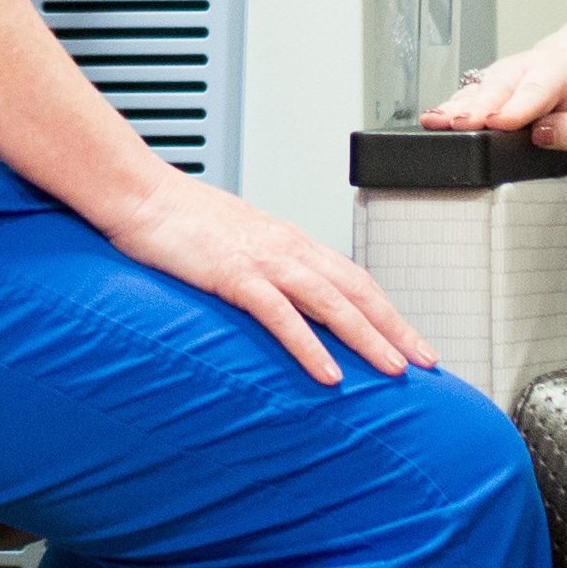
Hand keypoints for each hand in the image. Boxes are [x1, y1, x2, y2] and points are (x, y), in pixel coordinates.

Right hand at [103, 172, 434, 385]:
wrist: (139, 194)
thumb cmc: (179, 220)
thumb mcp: (233, 245)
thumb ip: (261, 270)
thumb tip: (281, 300)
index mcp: (291, 243)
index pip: (354, 279)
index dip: (387, 311)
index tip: (411, 341)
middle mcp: (288, 249)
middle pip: (357, 290)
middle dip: (395, 328)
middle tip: (426, 363)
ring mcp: (264, 260)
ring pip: (331, 302)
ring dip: (367, 338)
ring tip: (394, 371)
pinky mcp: (234, 275)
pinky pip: (280, 315)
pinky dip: (309, 345)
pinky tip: (328, 373)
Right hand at [420, 35, 566, 151]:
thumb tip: (544, 135)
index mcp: (556, 72)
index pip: (535, 90)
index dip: (515, 107)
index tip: (497, 122)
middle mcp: (523, 69)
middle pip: (497, 88)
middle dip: (476, 107)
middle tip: (458, 124)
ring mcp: (502, 74)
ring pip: (477, 88)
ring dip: (454, 105)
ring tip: (435, 120)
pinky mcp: (487, 82)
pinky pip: (466, 93)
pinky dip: (448, 105)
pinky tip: (433, 117)